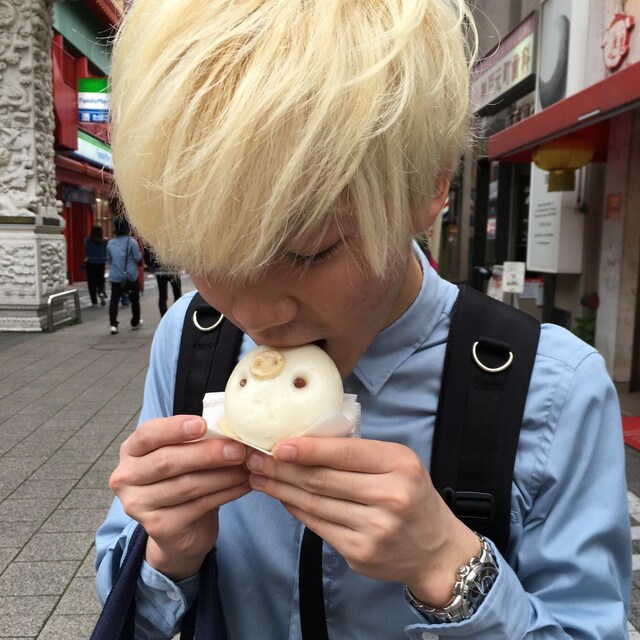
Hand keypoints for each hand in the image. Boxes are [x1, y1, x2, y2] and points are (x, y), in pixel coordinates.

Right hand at [110, 415, 250, 579]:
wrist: (181, 529)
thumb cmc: (183, 479)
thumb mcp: (184, 455)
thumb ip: (196, 441)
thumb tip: (230, 428)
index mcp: (132, 450)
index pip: (148, 434)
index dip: (174, 428)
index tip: (202, 424)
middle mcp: (127, 477)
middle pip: (167, 461)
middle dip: (207, 454)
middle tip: (238, 449)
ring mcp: (138, 505)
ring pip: (186, 485)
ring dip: (222, 475)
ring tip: (246, 467)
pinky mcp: (158, 527)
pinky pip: (198, 505)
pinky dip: (226, 493)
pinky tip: (244, 485)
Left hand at [246, 437, 478, 606]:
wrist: (436, 550)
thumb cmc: (413, 496)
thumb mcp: (398, 463)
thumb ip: (360, 454)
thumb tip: (305, 444)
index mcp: (399, 465)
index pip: (345, 453)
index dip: (308, 449)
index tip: (278, 445)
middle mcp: (389, 496)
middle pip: (323, 479)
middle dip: (283, 468)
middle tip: (255, 458)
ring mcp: (374, 528)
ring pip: (315, 503)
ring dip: (281, 489)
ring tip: (259, 476)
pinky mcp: (360, 552)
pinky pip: (318, 526)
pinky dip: (296, 509)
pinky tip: (282, 497)